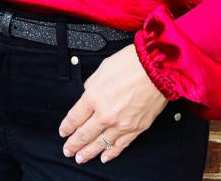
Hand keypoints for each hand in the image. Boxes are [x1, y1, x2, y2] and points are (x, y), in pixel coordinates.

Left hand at [58, 43, 167, 164]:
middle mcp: (105, 114)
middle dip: (73, 144)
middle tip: (67, 150)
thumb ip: (93, 83)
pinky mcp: (136, 128)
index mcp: (93, 97)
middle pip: (84, 134)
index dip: (67, 127)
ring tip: (81, 158)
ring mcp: (121, 124)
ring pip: (100, 143)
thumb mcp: (103, 68)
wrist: (157, 68)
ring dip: (88, 152)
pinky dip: (111, 153)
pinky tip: (105, 157)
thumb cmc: (131, 63)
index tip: (63, 132)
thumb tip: (89, 90)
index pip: (74, 117)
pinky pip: (120, 145)